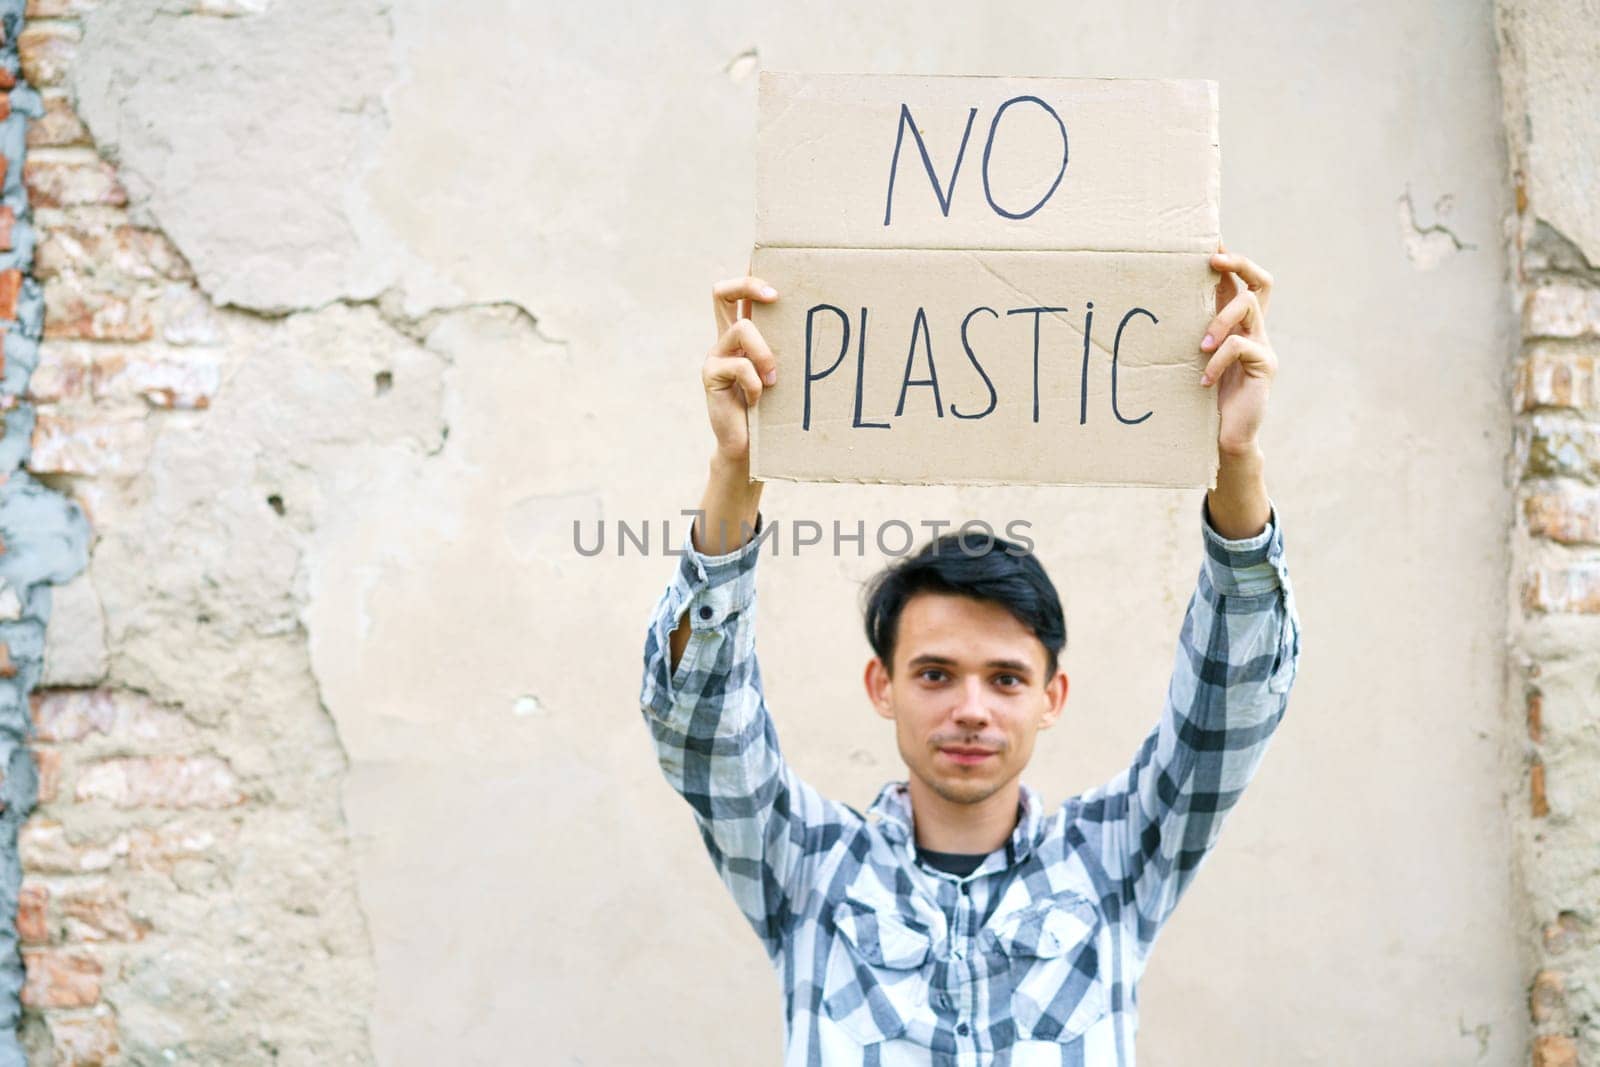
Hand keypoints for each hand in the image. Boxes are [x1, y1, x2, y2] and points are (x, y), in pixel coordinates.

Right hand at [704, 274, 779, 461]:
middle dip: (748, 285)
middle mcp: (724, 340)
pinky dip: (756, 383)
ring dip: (766, 353)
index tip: (777, 271)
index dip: (750, 275)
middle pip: (721, 292)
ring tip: (775, 379)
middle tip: (775, 296)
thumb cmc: (773, 410)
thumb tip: (825, 327)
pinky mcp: (711, 376)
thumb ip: (788, 352)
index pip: (737, 294)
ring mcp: (715, 356)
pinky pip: (739, 366)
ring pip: (742, 329)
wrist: (749, 449)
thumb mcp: (783, 374)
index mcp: (742, 336)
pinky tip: (759, 400)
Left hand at [1199, 248, 1277, 457]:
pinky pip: (1241, 347)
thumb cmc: (1198, 397)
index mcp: (1235, 323)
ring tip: (1200, 347)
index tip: (1209, 237)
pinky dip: (1218, 361)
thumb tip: (1153, 303)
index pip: (1240, 279)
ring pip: (1248, 307)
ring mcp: (1263, 345)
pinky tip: (1203, 380)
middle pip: (1260, 280)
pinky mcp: (1265, 366)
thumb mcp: (1189, 358)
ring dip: (1219, 320)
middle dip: (1239, 262)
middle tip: (1213, 260)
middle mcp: (1254, 328)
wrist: (1223, 438)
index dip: (1229, 257)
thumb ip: (1185, 332)